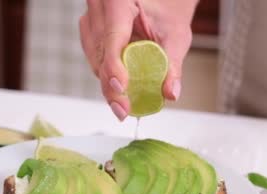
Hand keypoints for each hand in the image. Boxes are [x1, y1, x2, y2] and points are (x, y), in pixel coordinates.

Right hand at [79, 0, 197, 120]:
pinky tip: (119, 90)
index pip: (112, 36)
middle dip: (110, 85)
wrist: (161, 5)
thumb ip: (173, 64)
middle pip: (100, 52)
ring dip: (108, 84)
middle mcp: (99, 8)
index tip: (122, 87)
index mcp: (118, 1)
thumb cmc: (167, 14)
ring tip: (123, 105)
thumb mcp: (176, 36)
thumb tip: (171, 92)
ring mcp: (91, 21)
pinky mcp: (90, 35)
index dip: (114, 65)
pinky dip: (107, 77)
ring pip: (94, 59)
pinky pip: (94, 60)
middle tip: (124, 109)